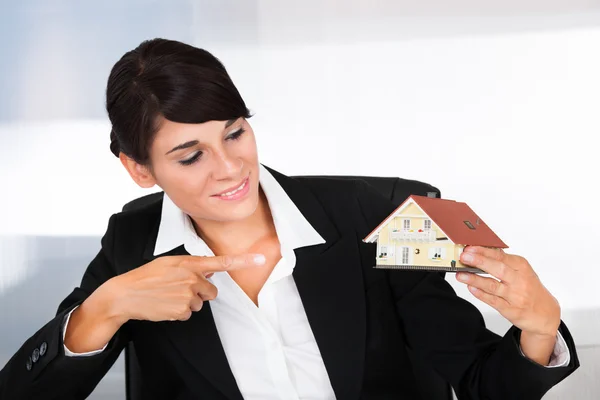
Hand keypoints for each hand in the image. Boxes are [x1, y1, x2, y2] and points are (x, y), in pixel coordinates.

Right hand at [107, 254, 265, 322]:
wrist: (125, 294)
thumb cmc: (146, 276)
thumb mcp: (168, 263)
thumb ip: (191, 265)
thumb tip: (209, 271)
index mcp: (189, 263)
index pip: (221, 262)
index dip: (243, 261)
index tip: (261, 258)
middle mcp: (192, 278)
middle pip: (211, 290)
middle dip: (201, 291)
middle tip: (180, 289)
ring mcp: (187, 295)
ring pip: (200, 302)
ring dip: (188, 301)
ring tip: (168, 296)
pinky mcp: (182, 310)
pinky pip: (189, 313)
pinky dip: (179, 311)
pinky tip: (165, 305)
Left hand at [455, 246, 559, 337]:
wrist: (545, 314)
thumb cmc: (530, 289)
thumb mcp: (522, 271)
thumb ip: (504, 261)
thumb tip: (484, 249)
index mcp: (522, 267)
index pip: (501, 256)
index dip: (484, 251)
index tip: (470, 248)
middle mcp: (520, 281)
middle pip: (498, 269)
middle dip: (480, 261)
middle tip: (464, 257)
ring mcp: (515, 296)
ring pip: (492, 286)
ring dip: (475, 279)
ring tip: (461, 274)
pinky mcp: (510, 310)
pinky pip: (493, 300)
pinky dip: (480, 293)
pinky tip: (471, 287)